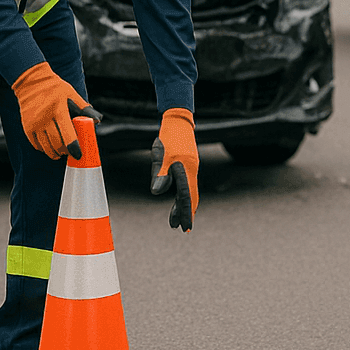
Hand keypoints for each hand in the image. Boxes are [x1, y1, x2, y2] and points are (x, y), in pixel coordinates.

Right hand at [11, 62, 100, 159]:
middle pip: (56, 142)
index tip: (79, 155)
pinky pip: (35, 143)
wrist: (31, 82)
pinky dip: (43, 148)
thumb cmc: (55, 89)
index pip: (67, 133)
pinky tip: (48, 147)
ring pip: (45, 146)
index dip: (73, 147)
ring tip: (60, 153)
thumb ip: (84, 108)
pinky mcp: (26, 126)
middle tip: (70, 152)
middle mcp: (45, 117)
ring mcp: (34, 123)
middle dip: (65, 151)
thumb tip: (98, 120)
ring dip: (54, 153)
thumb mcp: (72, 94)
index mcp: (59, 109)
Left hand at [151, 108, 198, 230]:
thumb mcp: (161, 154)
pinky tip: (177, 201)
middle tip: (182, 229)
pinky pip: (187, 185)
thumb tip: (157, 192)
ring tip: (176, 221)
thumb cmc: (168, 136)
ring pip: (189, 191)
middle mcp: (191, 170)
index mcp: (186, 170)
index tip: (185, 227)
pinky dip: (183, 195)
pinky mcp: (187, 164)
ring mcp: (191, 167)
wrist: (178, 120)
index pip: (186, 196)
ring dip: (182, 206)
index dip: (185, 213)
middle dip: (186, 213)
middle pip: (190, 196)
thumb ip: (160, 173)